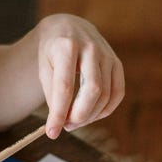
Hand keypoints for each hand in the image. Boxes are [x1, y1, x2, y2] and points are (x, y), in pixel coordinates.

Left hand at [34, 14, 124, 137]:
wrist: (68, 28)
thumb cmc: (52, 52)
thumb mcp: (44, 68)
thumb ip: (52, 94)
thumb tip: (61, 122)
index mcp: (67, 46)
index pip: (65, 86)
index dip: (59, 113)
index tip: (52, 133)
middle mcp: (91, 48)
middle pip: (92, 90)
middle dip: (79, 115)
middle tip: (67, 126)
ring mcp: (107, 54)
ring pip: (105, 95)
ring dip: (91, 116)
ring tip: (75, 121)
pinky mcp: (117, 63)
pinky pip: (118, 93)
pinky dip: (105, 110)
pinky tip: (92, 114)